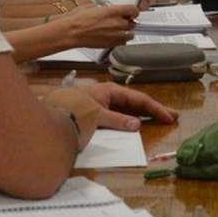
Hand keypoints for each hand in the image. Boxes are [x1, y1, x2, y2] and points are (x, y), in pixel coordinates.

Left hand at [42, 80, 176, 146]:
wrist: (45, 117)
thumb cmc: (71, 111)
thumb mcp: (97, 116)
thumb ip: (118, 120)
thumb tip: (137, 125)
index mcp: (109, 91)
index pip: (138, 99)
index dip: (155, 108)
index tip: (169, 117)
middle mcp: (106, 96)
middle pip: (135, 103)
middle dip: (153, 110)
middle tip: (171, 117)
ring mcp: (101, 105)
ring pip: (126, 109)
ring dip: (142, 115)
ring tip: (158, 120)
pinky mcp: (94, 115)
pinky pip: (116, 116)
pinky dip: (128, 121)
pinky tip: (134, 125)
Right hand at [55, 3, 138, 49]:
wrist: (71, 32)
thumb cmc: (78, 19)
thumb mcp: (93, 6)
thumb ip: (106, 9)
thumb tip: (111, 10)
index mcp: (113, 11)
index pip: (134, 10)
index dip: (132, 11)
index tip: (130, 12)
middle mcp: (117, 24)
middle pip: (132, 23)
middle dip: (127, 22)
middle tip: (119, 21)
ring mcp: (116, 35)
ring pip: (130, 34)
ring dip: (125, 32)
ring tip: (115, 30)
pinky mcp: (112, 44)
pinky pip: (122, 42)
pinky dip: (119, 40)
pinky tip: (111, 37)